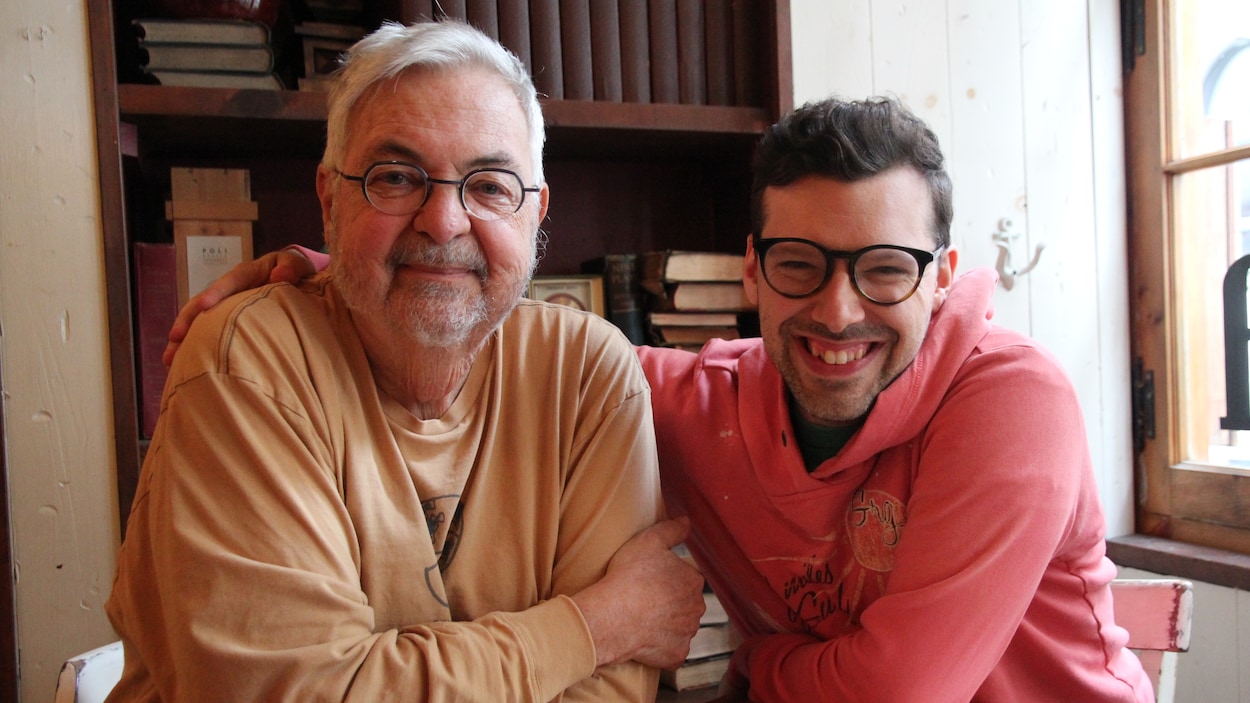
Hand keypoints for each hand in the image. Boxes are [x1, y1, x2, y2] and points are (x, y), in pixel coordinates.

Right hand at [162, 248, 316, 365]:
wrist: (292, 278)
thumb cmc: (294, 272)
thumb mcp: (297, 265)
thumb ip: (291, 268)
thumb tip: (280, 277)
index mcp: (247, 273)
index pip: (231, 281)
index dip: (217, 292)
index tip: (205, 304)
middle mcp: (229, 289)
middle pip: (203, 302)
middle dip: (188, 319)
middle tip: (175, 337)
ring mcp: (223, 305)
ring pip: (198, 320)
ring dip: (183, 338)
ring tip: (170, 359)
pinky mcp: (223, 319)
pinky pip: (205, 332)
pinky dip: (194, 346)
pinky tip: (182, 366)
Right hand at [572, 518, 705, 669]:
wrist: (612, 616)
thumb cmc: (629, 577)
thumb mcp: (649, 540)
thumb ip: (672, 529)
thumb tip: (687, 521)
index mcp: (693, 580)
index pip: (686, 577)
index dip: (666, 577)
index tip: (649, 579)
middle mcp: (696, 608)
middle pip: (685, 603)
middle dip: (670, 601)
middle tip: (645, 598)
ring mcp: (687, 634)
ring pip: (680, 627)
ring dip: (667, 623)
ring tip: (642, 617)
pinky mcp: (676, 654)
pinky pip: (673, 650)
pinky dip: (662, 646)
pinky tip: (645, 637)